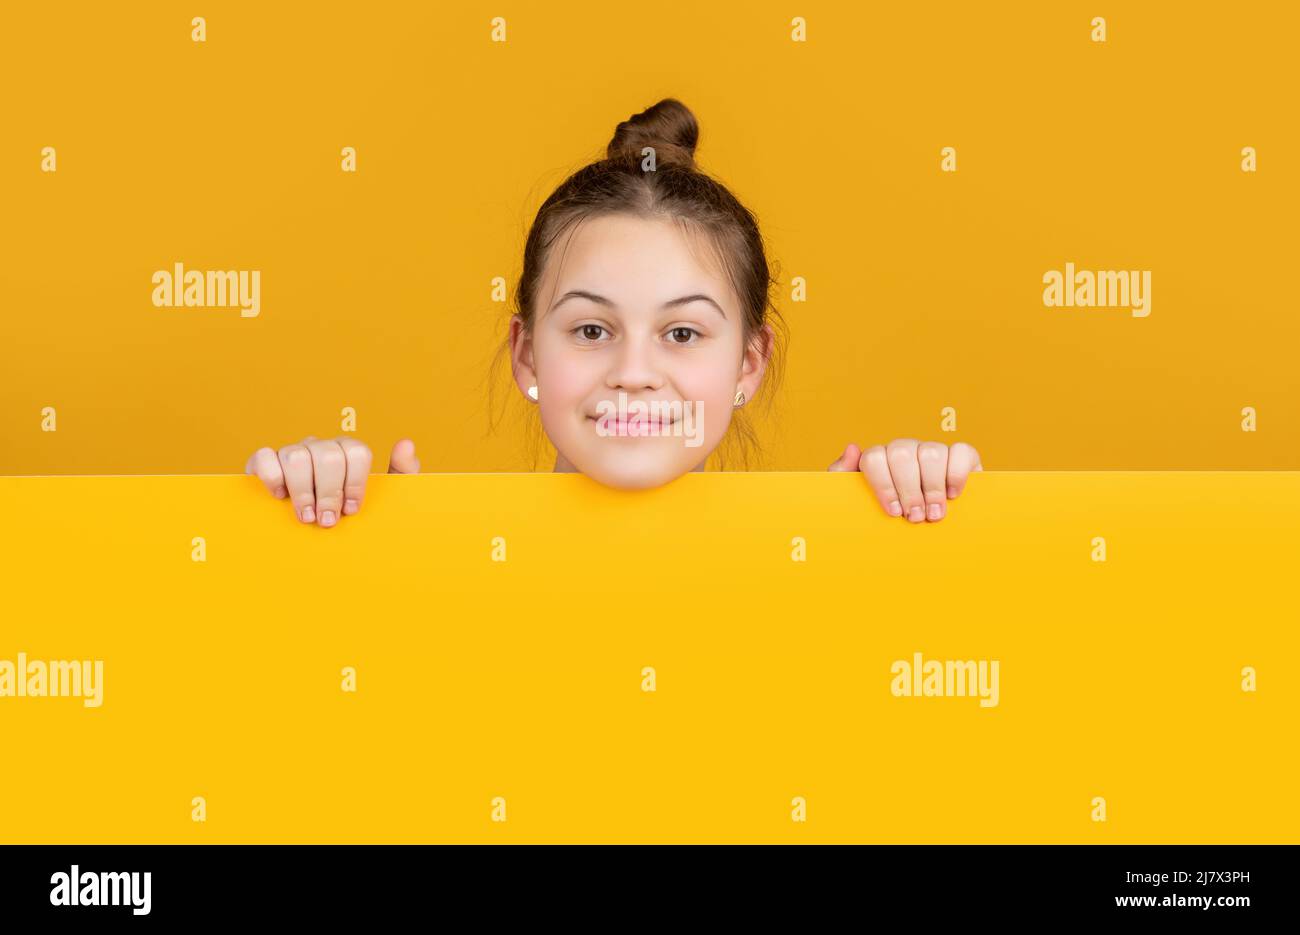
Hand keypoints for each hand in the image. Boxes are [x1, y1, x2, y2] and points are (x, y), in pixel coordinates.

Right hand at [244, 436, 419, 526]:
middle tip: (328, 520)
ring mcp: (292, 453)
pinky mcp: (264, 462)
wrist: (314, 533)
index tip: (352, 510)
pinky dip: (271, 476)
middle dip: (329, 492)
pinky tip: (279, 497)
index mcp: (348, 452)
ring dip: (302, 491)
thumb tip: (406, 444)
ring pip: (296, 456)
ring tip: (306, 517)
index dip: (355, 483)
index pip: (356, 452)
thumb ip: (401, 472)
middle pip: (328, 455)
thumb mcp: (382, 496)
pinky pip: (264, 456)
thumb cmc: (349, 511)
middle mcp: (320, 447)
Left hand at [828, 439, 981, 522]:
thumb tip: (853, 448)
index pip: (874, 457)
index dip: (883, 485)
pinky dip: (957, 474)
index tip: (893, 512)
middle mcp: (905, 451)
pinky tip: (953, 495)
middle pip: (902, 454)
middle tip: (915, 518)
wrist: (917, 541)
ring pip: (931, 452)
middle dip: (909, 490)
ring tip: (934, 514)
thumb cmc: (884, 519)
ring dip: (932, 488)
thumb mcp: (858, 505)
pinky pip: (962, 451)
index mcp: (879, 460)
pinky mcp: (962, 457)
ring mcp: (932, 452)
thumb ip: (843, 476)